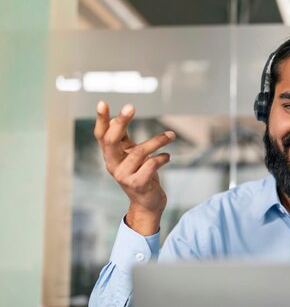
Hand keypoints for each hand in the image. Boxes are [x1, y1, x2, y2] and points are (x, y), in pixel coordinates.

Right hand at [93, 101, 175, 234]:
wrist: (147, 204)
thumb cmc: (141, 175)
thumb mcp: (131, 156)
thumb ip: (125, 140)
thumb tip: (117, 119)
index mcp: (110, 156)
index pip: (101, 135)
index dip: (101, 119)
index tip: (103, 102)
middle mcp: (113, 165)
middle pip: (111, 140)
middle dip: (121, 122)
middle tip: (131, 106)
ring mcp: (123, 176)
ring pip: (139, 152)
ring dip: (157, 141)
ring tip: (171, 135)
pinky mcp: (137, 185)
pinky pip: (150, 166)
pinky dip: (162, 158)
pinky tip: (168, 157)